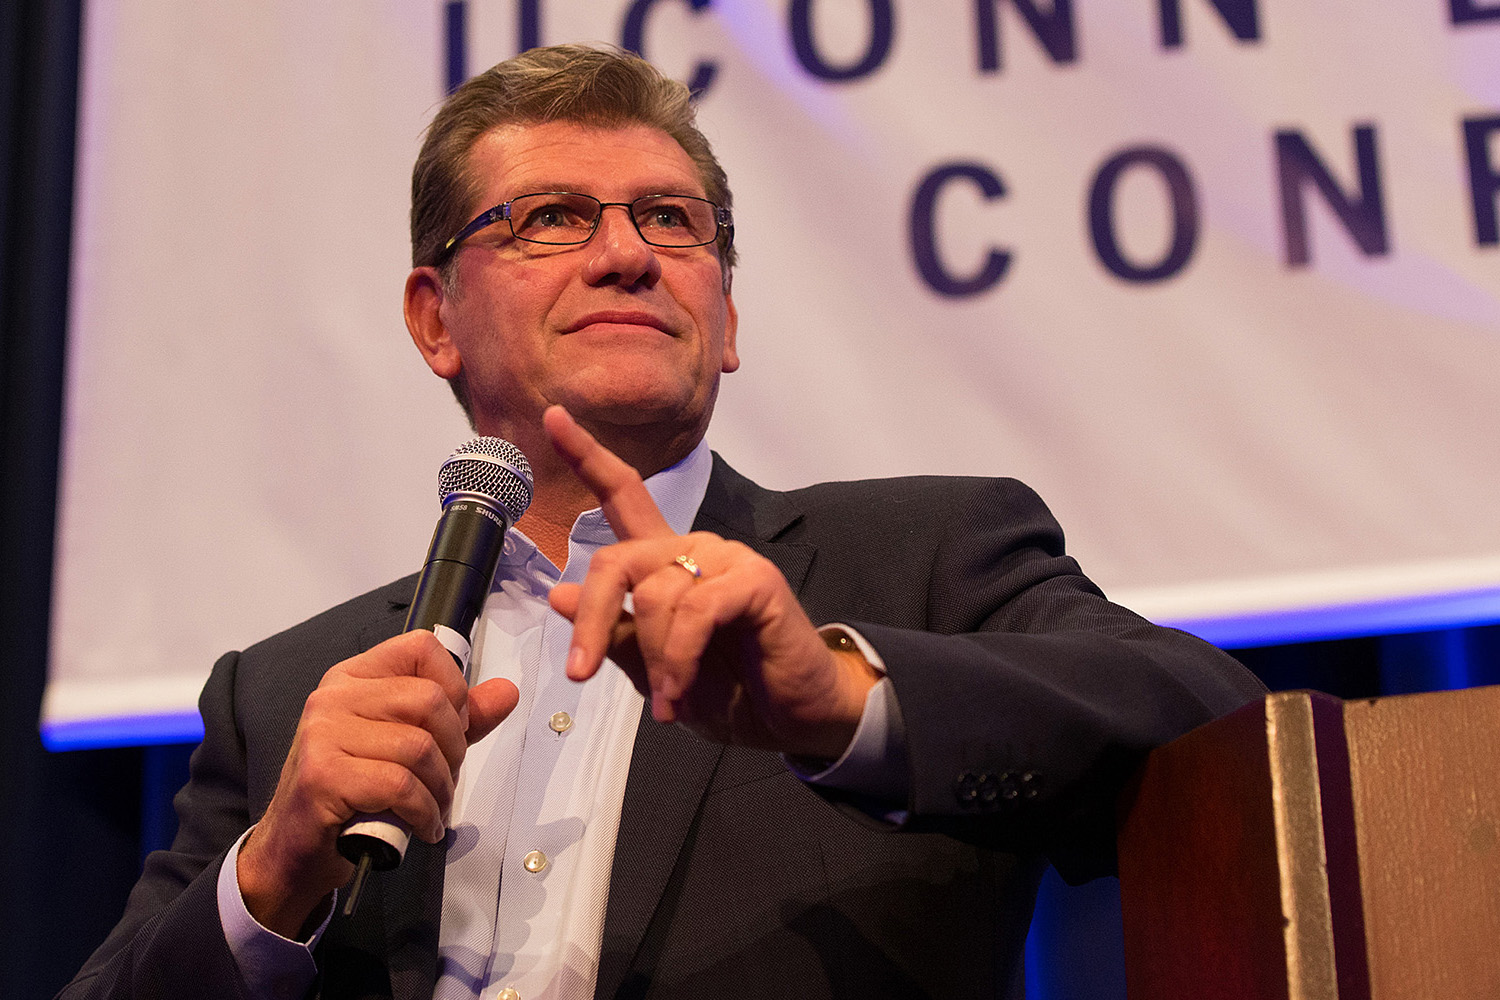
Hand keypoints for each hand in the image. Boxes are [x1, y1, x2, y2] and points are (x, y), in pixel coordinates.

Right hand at [237, 630, 518, 936]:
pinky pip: (399, 786)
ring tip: (435, 808)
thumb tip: (507, 691)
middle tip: (446, 779)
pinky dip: (424, 812)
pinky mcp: (322, 776)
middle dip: (454, 748)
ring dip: (442, 788)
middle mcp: (334, 697)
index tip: (456, 726)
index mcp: (354, 677)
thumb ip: (458, 718)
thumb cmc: (352, 794)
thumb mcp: (408, 747)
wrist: (295, 849)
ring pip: (419, 747)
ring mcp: (322, 734)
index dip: (455, 687)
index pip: (422, 648)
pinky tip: (422, 826)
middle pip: (429, 700)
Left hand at [543, 405, 877, 759]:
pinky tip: (681, 693)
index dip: (587, 456)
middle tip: (580, 673)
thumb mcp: (655, 670)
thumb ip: (614, 633)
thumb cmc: (729, 688)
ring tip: (667, 702)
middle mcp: (692, 547)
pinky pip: (696, 611)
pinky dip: (680, 658)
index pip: (622, 495)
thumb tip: (558, 595)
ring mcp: (725, 558)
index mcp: (665, 561)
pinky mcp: (755, 579)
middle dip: (591, 619)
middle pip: (616, 560)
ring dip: (653, 660)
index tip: (553, 416)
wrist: (792, 714)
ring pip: (653, 595)